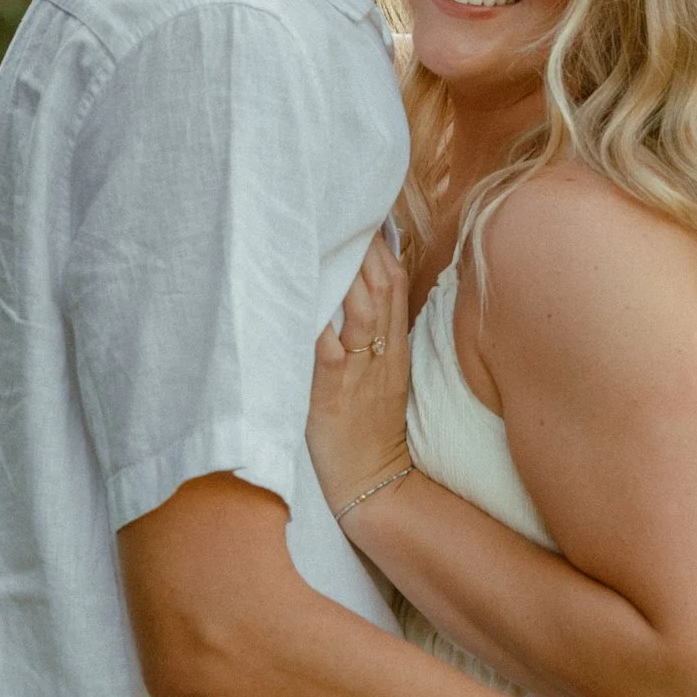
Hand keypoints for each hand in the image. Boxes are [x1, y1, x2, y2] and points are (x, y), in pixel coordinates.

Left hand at [310, 233, 412, 513]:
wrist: (374, 483)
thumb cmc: (368, 427)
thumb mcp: (383, 375)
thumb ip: (373, 333)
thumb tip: (358, 291)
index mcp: (394, 346)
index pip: (394, 281)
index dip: (379, 244)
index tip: (358, 215)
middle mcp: (382, 353)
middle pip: (383, 285)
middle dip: (363, 246)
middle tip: (336, 213)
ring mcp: (361, 373)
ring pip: (362, 310)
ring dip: (346, 274)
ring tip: (323, 241)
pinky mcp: (334, 395)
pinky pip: (330, 351)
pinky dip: (319, 323)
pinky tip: (302, 297)